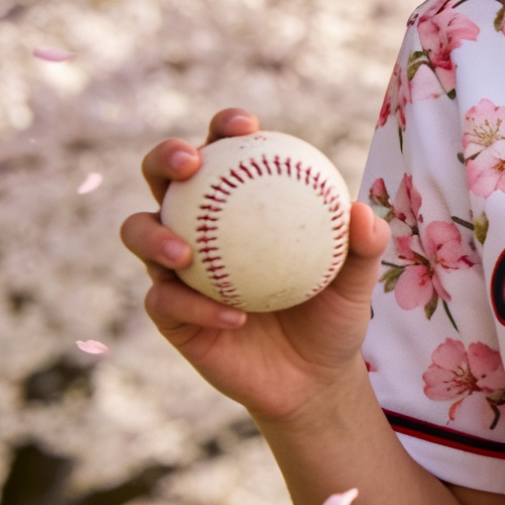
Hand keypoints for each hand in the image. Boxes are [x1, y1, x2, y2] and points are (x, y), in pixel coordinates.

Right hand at [122, 108, 386, 425]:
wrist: (312, 378)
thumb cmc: (333, 314)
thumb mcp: (357, 281)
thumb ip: (364, 245)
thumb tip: (360, 210)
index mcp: (242, 203)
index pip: (226, 152)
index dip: (224, 127)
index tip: (245, 126)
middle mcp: (198, 226)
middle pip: (163, 179)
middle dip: (164, 158)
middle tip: (190, 164)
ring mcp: (175, 269)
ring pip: (139, 233)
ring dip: (155, 234)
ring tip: (185, 253)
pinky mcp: (167, 314)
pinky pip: (165, 302)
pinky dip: (196, 307)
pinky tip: (233, 317)